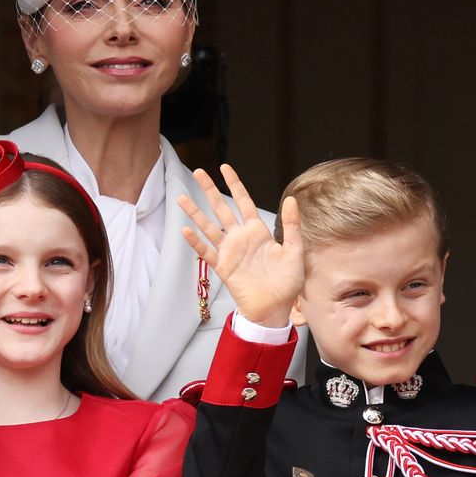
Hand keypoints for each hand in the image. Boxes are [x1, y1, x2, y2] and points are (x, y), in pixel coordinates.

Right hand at [177, 165, 302, 328]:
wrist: (276, 308)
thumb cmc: (288, 282)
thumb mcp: (295, 250)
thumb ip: (292, 225)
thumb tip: (292, 199)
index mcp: (258, 231)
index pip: (243, 201)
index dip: (234, 184)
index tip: (225, 168)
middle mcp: (241, 238)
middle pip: (221, 208)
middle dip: (209, 190)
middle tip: (198, 172)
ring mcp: (230, 252)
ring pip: (209, 226)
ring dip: (195, 213)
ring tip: (181, 198)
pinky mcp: (222, 267)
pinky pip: (206, 252)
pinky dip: (195, 242)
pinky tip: (186, 230)